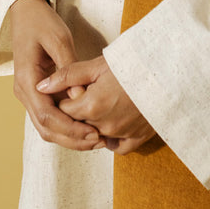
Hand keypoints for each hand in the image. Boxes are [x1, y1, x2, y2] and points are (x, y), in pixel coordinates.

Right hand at [8, 0, 104, 150]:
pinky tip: (85, 126)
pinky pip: (49, 115)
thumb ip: (68, 69)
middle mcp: (24, 91)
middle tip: (98, 141)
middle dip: (71, 138)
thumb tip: (79, 98)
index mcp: (26, 79)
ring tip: (95, 139)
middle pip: (45, 127)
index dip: (69, 128)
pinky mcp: (36, 91)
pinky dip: (65, 125)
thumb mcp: (58, 39)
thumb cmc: (42, 22)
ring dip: (69, 136)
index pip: (46, 115)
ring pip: (46, 125)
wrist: (25, 11)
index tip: (92, 133)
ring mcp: (28, 93)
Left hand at [37, 56, 155, 154]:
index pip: (64, 109)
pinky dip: (112, 137)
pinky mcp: (137, 138)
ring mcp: (121, 133)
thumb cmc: (133, 63)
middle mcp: (103, 125)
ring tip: (104, 99)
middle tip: (91, 89)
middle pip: (78, 123)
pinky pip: (117, 145)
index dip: (66, 96)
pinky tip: (114, 120)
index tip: (75, 84)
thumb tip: (41, 86)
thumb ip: (68, 75)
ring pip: (95, 134)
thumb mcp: (99, 64)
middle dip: (79, 109)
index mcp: (91, 106)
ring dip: (94, 122)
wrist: (168, 71)